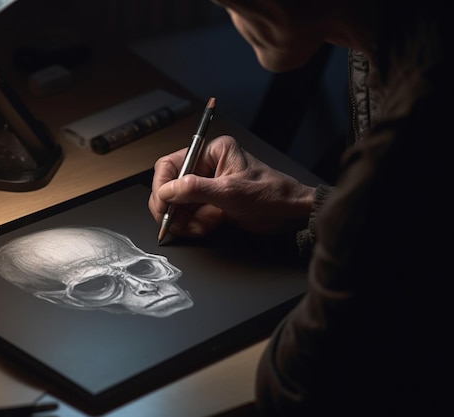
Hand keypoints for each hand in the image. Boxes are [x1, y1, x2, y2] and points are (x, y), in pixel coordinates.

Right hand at [148, 135, 315, 236]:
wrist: (291, 214)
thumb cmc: (271, 195)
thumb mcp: (230, 192)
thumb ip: (194, 190)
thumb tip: (166, 191)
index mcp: (212, 152)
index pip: (171, 164)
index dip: (162, 186)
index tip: (162, 206)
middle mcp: (207, 166)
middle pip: (171, 186)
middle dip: (172, 208)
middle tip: (174, 224)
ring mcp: (208, 186)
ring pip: (178, 205)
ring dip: (183, 220)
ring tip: (196, 228)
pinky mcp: (211, 203)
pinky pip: (190, 215)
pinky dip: (193, 225)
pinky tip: (204, 228)